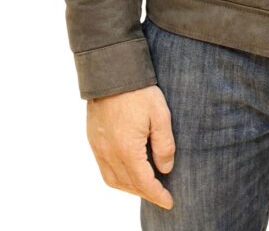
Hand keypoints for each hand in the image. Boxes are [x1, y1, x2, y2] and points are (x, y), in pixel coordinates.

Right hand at [86, 84, 174, 209]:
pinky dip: (117, 177)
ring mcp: (98, 147)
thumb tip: (166, 169)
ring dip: (130, 187)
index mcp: (127, 149)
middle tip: (160, 195)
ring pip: (113, 179)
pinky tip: (128, 171)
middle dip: (145, 193)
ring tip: (146, 186)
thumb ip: (164, 144)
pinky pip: (103, 168)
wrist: (112, 72)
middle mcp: (109, 152)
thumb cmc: (139, 91)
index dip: (157, 195)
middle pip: (127, 184)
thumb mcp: (160, 114)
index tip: (169, 201)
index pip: (143, 182)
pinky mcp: (93, 140)